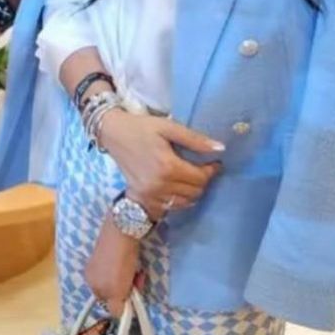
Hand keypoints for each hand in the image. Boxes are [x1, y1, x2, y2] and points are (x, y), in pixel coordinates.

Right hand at [85, 214, 142, 315]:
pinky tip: (135, 261)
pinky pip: (121, 265)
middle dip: (128, 289)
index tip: (134, 296)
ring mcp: (100, 258)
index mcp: (90, 283)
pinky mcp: (110, 248)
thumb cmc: (119, 263)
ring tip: (139, 271)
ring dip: (131, 278)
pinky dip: (129, 266)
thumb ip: (116, 307)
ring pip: (119, 277)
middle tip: (139, 281)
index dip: (123, 302)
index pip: (108, 303)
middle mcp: (92, 271)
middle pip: (114, 290)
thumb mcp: (116, 291)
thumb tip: (119, 315)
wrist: (123, 228)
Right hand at [97, 110, 222, 218]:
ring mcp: (150, 195)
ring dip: (193, 191)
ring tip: (191, 176)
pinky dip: (180, 198)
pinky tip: (178, 185)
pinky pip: (171, 206)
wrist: (113, 135)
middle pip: (195, 192)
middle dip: (203, 180)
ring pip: (185, 202)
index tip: (214, 162)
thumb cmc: (142, 128)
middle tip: (202, 168)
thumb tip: (221, 148)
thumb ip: (195, 140)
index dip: (212, 170)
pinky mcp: (144, 199)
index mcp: (168, 166)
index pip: (201, 178)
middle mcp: (159, 185)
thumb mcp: (169, 127)